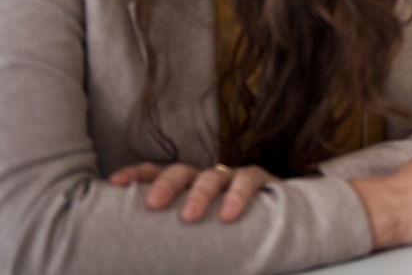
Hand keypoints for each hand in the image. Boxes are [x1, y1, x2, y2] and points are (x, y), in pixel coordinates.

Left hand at [108, 161, 278, 222]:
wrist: (274, 226)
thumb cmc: (222, 234)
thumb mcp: (191, 234)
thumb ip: (169, 238)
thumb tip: (133, 263)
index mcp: (183, 188)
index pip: (154, 173)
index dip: (135, 175)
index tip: (115, 184)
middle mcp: (203, 178)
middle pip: (180, 171)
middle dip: (165, 184)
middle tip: (153, 205)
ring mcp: (231, 177)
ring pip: (212, 176)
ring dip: (199, 194)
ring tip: (190, 217)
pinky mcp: (258, 180)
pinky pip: (247, 181)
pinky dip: (237, 195)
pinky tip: (228, 215)